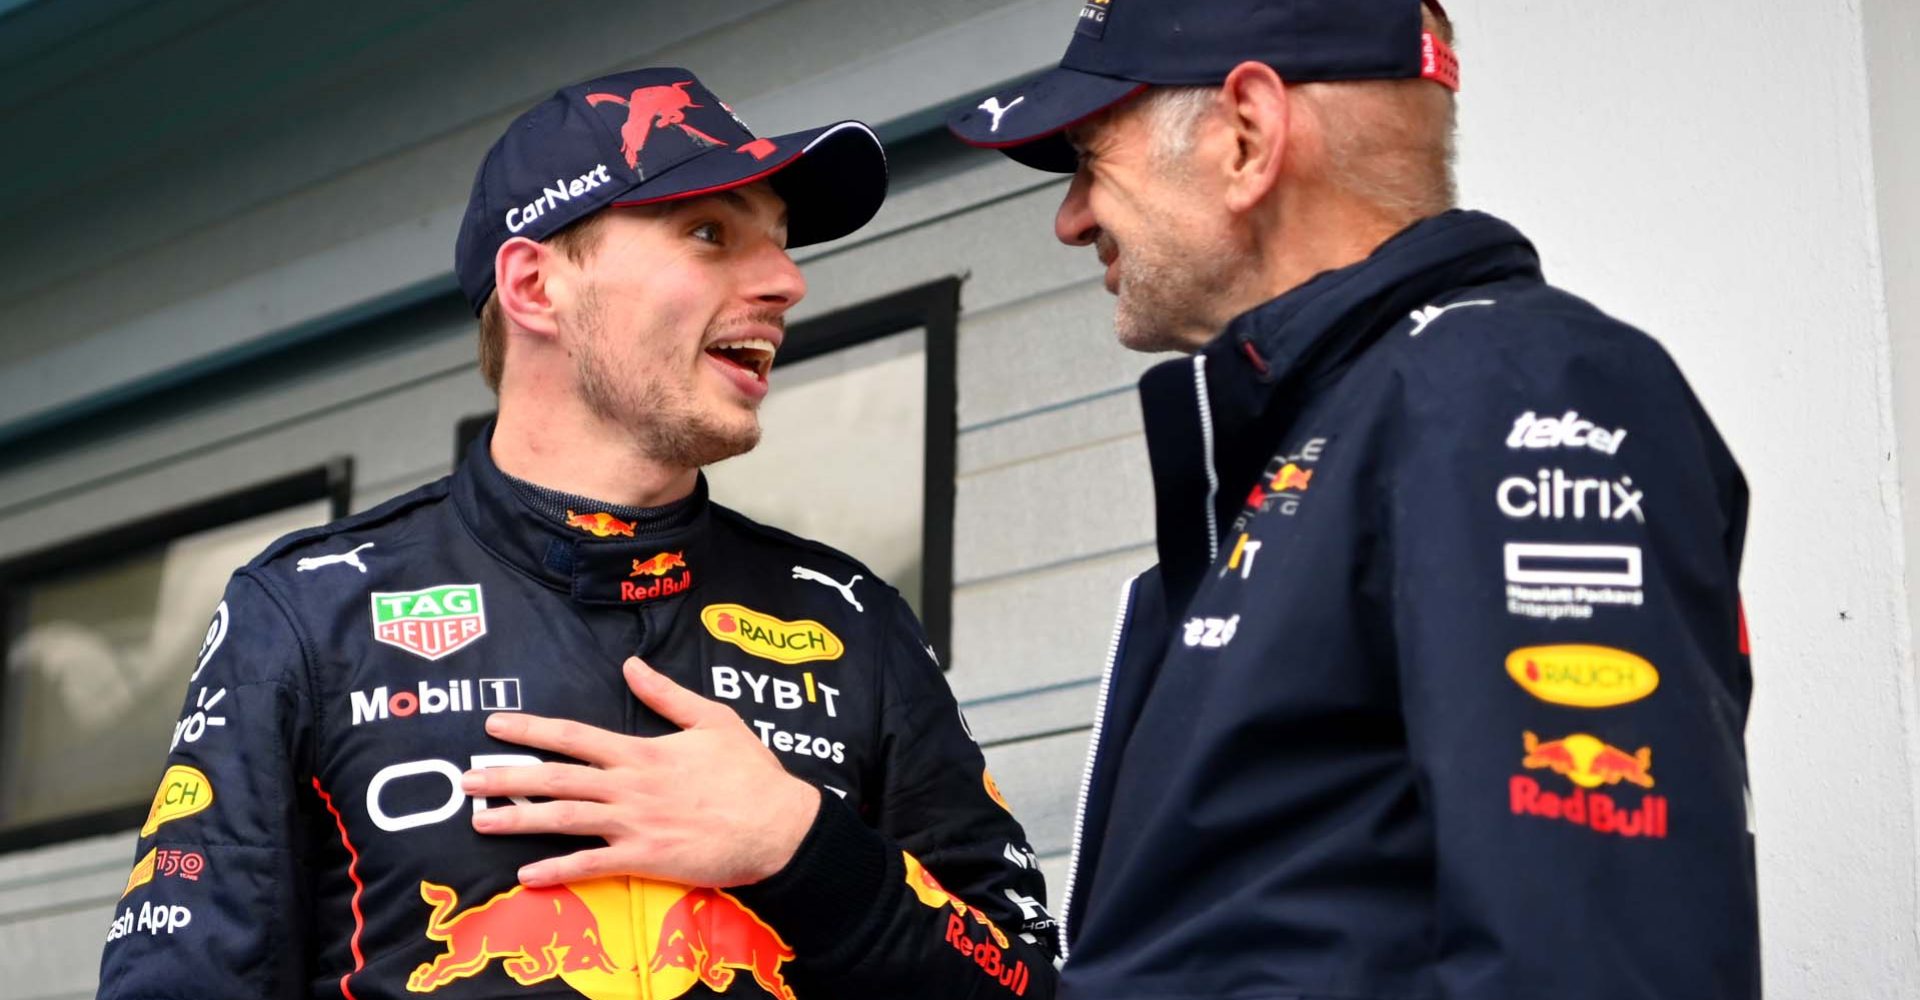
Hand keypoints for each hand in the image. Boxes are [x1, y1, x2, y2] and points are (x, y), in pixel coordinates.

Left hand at [462, 656, 822, 888]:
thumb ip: (666, 694)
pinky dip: (557, 871)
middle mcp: (629, 786)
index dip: (531, 730)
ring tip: (479, 822)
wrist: (778, 824)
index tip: (495, 726)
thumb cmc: (750, 772)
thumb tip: (631, 665)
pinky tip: (525, 876)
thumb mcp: (713, 719)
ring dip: (517, 820)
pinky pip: (592, 866)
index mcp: (641, 751)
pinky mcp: (645, 859)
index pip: (574, 736)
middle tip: (466, 779)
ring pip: (564, 820)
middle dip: (506, 777)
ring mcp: (634, 824)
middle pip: (556, 778)